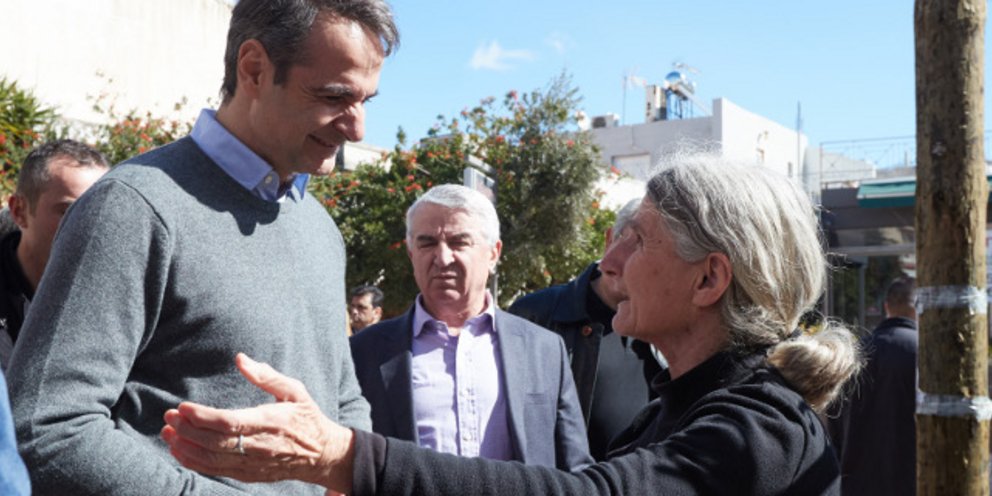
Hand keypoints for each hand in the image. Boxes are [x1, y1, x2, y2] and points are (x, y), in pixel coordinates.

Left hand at [161, 353, 355, 491]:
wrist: (322, 454)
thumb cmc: (306, 417)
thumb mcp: (294, 390)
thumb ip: (266, 375)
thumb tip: (240, 359)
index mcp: (271, 422)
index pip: (230, 422)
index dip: (203, 417)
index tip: (182, 407)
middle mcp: (260, 446)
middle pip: (215, 442)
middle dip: (188, 430)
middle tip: (169, 416)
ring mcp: (253, 463)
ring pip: (212, 459)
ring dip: (186, 447)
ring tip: (168, 432)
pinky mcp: (248, 474)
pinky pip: (216, 471)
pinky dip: (195, 462)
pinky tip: (180, 451)